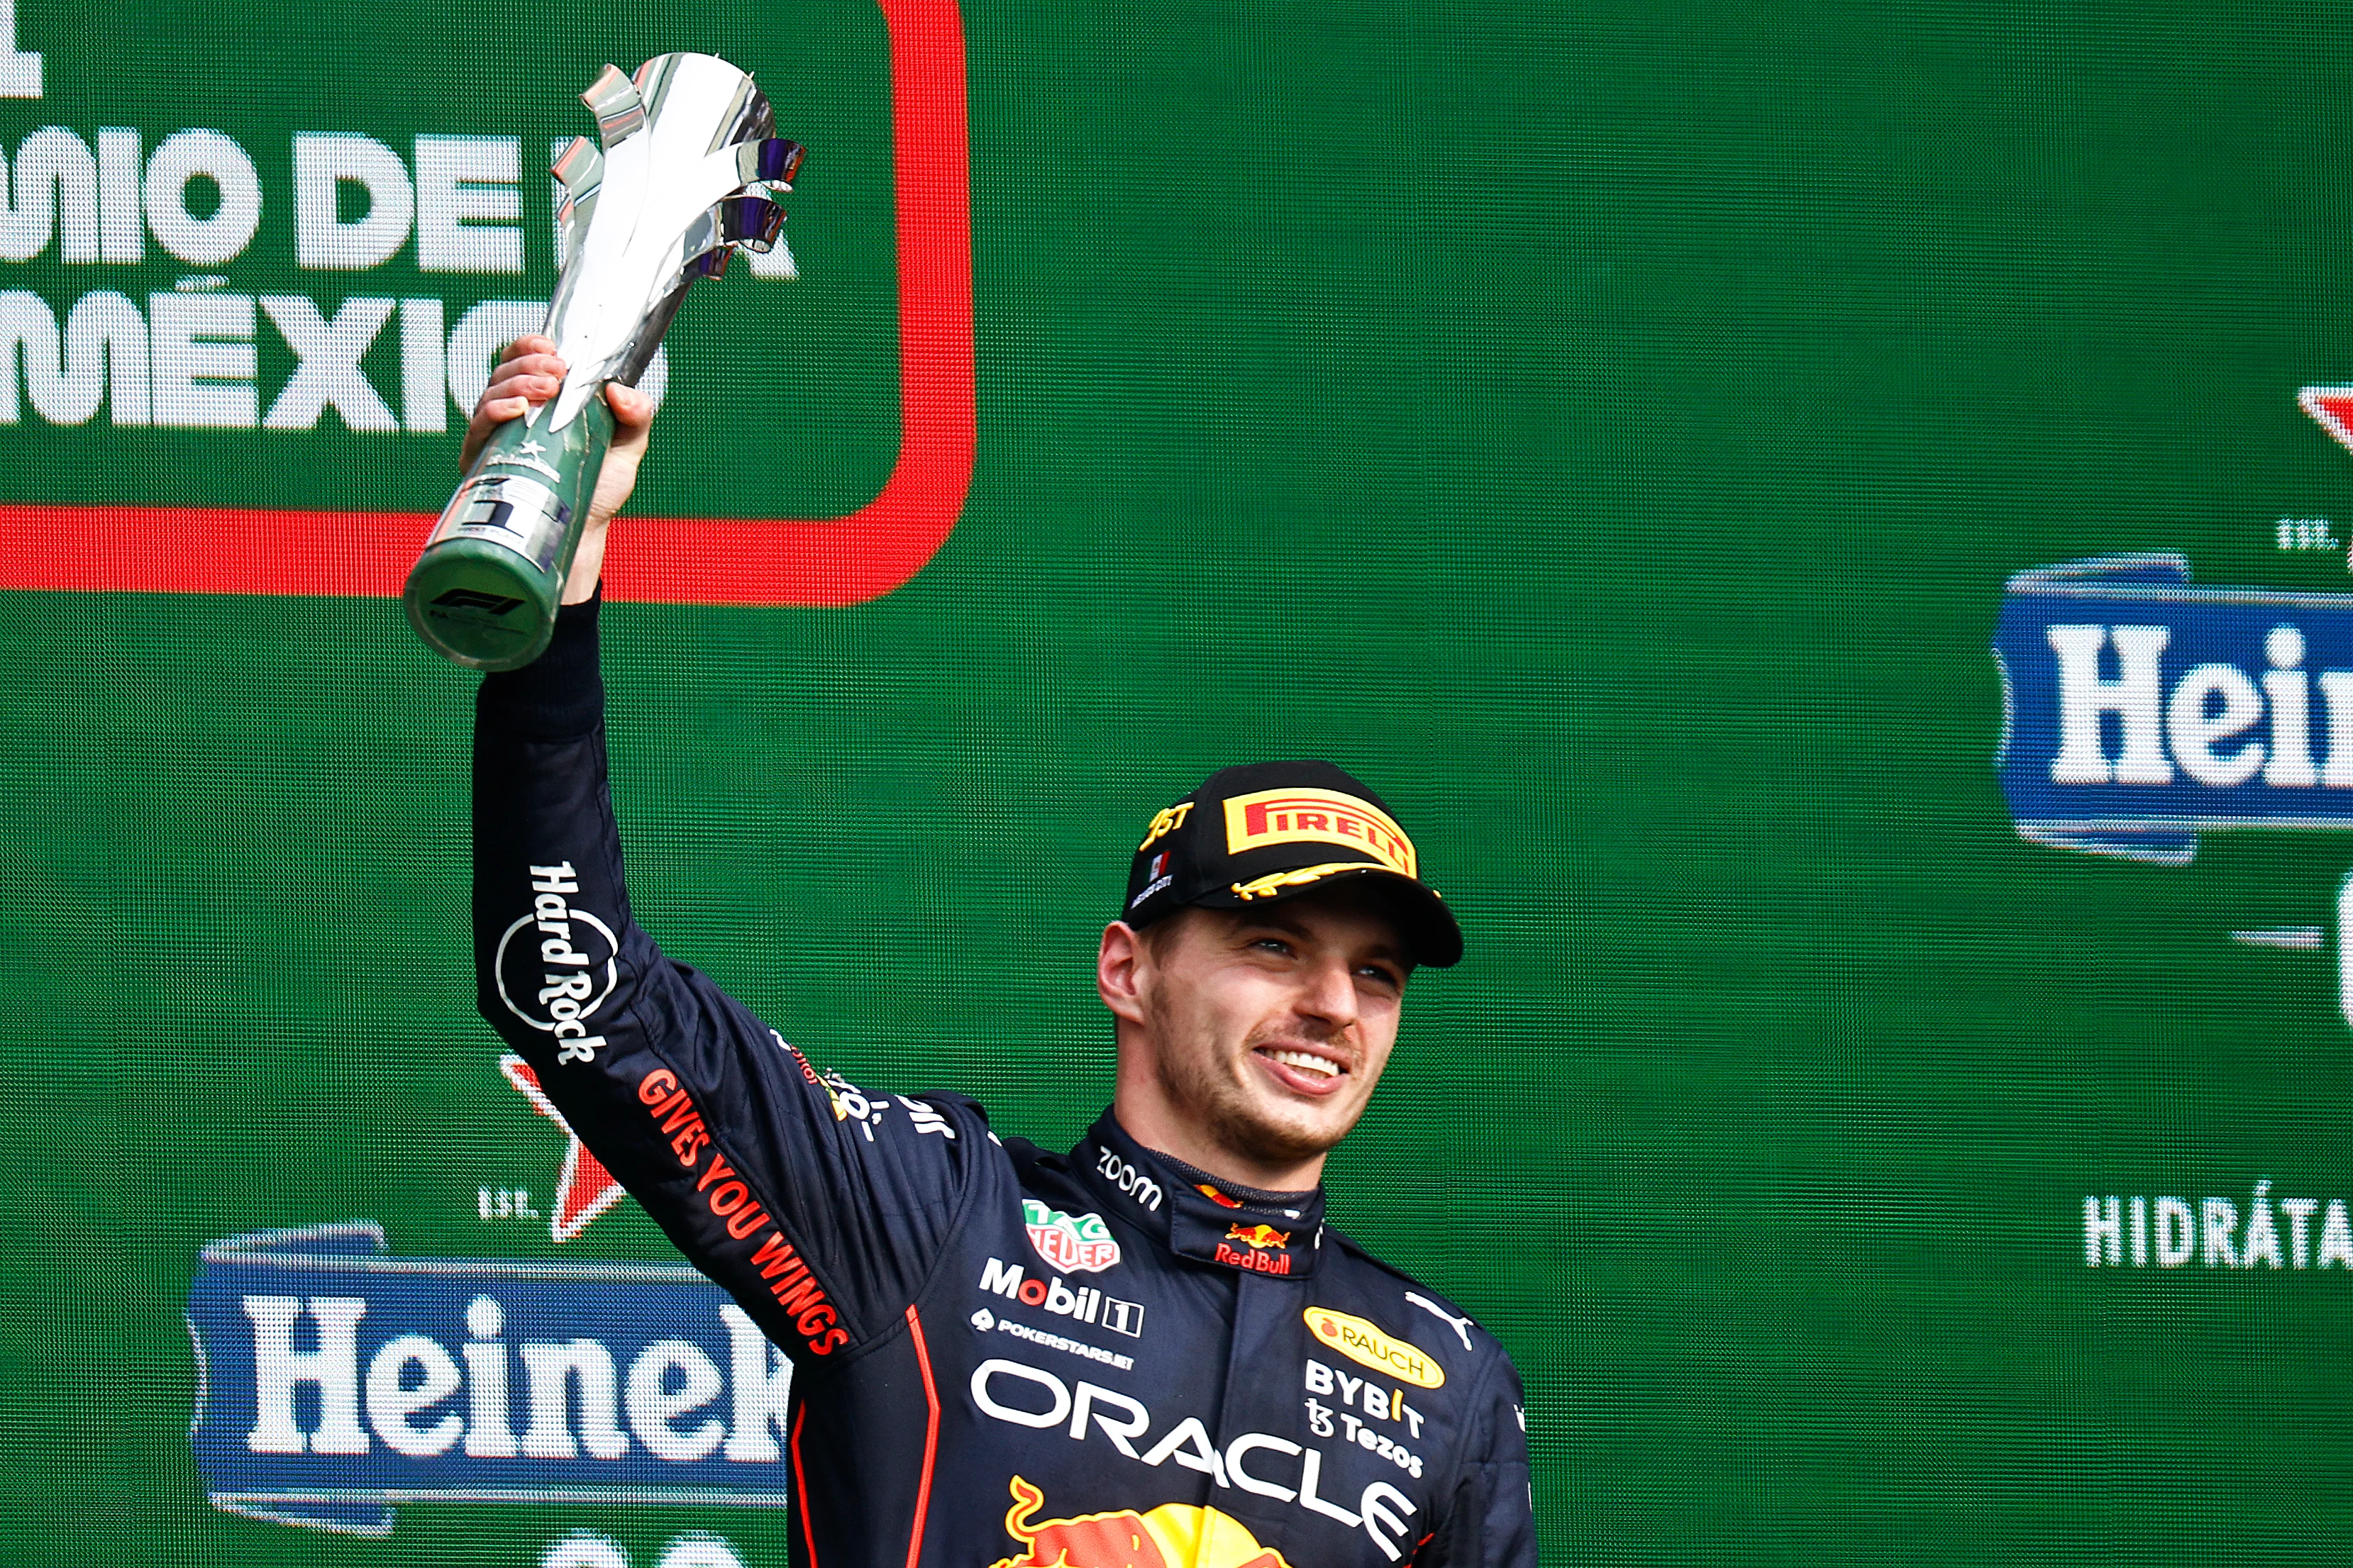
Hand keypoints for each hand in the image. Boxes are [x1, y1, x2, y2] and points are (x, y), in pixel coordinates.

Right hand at [462, 334, 657, 604]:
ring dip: (516, 384)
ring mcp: (496, 435)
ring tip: (545, 390)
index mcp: (543, 401)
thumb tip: (619, 390)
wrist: (582, 531)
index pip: (525, 360)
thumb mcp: (628, 446)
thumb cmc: (599, 485)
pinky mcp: (482, 460)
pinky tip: (517, 411)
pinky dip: (496, 412)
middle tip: (557, 372)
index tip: (552, 347)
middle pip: (506, 371)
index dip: (531, 346)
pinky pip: (479, 428)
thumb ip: (636, 415)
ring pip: (491, 393)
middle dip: (529, 364)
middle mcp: (515, 412)